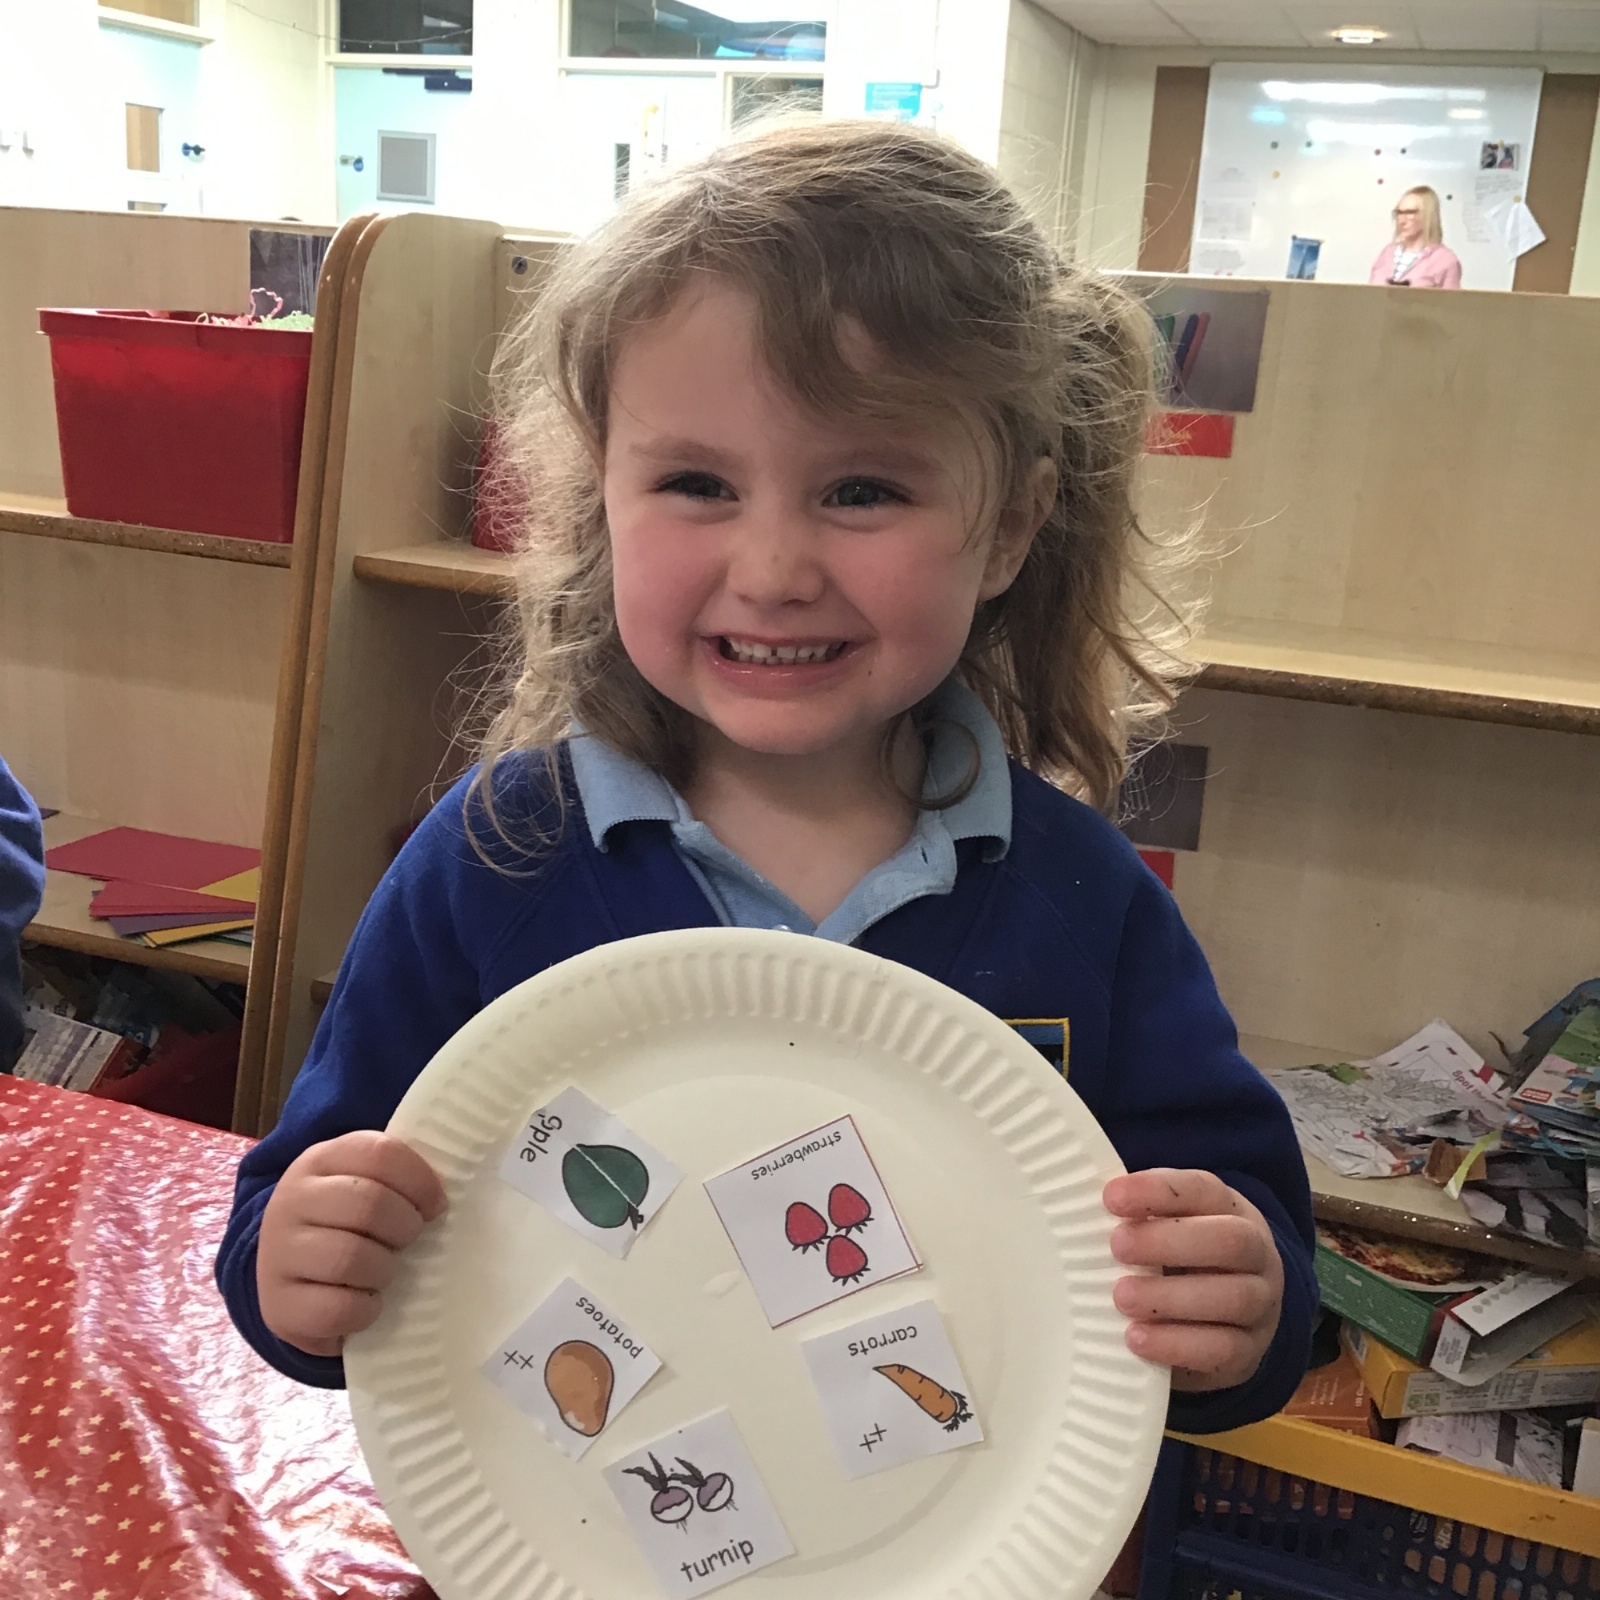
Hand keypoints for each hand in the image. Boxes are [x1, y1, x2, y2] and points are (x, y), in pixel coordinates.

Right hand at [257, 1130, 446, 1357]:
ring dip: (384, 1270)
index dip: (420, 1181)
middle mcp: (292, 1200)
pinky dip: (366, 1310)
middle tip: (409, 1240)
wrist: (286, 1276)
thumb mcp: (363, 1185)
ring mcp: (280, 1253)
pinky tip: (368, 1302)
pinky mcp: (280, 1306)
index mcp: (321, 1160)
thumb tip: (451, 1193)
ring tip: (385, 1271)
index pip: (380, 1153)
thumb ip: (397, 1178)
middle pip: (369, 1204)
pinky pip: (338, 1308)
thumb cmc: (345, 1224)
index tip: (436, 1206)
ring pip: (351, 1258)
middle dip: (405, 1228)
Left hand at [1103, 1168, 1282, 1392]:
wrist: (1228, 1321)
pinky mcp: (1249, 1352)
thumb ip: (1137, 1218)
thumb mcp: (1167, 1229)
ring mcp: (1260, 1304)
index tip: (1111, 1198)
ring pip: (1232, 1297)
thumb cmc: (1181, 1261)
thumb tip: (1076, 1209)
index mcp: (1230, 1210)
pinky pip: (1222, 1350)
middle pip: (1229, 1241)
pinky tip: (1137, 1339)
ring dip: (1170, 1297)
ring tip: (1122, 1296)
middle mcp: (1255, 1254)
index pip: (1202, 1190)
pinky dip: (1176, 1344)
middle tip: (1117, 1246)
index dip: (1157, 1191)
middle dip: (1169, 1242)